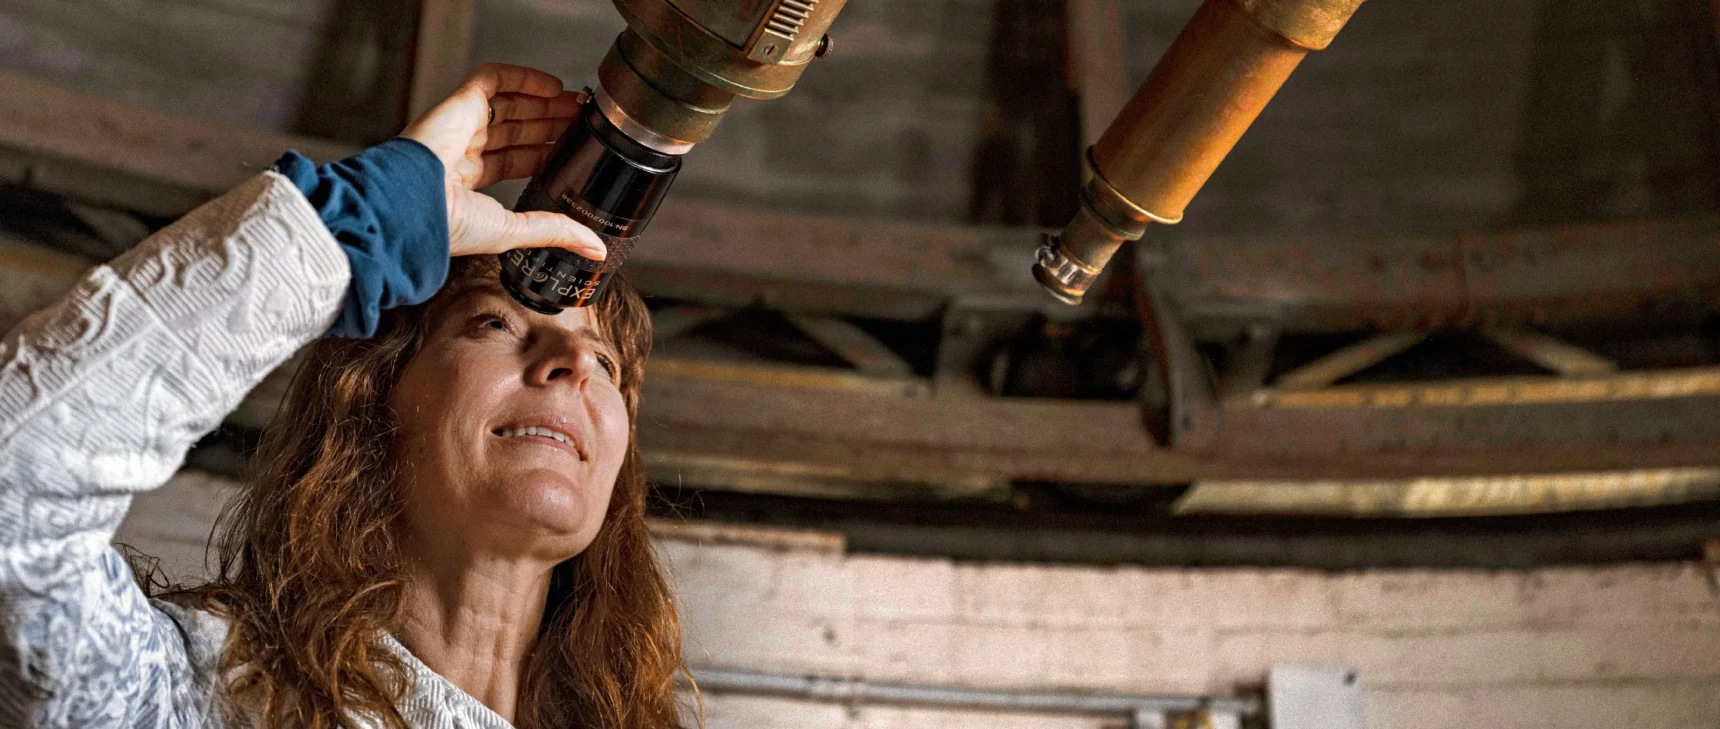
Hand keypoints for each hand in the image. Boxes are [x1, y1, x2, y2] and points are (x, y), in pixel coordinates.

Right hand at [402, 63, 605, 260]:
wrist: (411, 203)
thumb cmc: (447, 225)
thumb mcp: (513, 231)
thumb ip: (555, 232)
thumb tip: (596, 249)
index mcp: (469, 182)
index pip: (514, 159)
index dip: (545, 152)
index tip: (573, 149)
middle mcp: (464, 151)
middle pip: (515, 129)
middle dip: (550, 124)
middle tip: (583, 121)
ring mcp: (461, 126)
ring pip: (508, 105)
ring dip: (544, 102)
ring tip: (577, 104)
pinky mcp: (459, 103)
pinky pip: (491, 80)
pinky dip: (522, 78)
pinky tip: (553, 86)